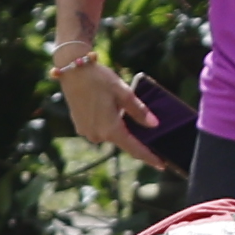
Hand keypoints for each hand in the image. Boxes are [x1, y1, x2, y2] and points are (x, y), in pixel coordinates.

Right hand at [55, 53, 160, 167]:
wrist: (73, 70)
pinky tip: (109, 110)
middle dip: (134, 139)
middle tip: (149, 137)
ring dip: (119, 129)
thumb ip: (139, 111)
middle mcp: (98, 136)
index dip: (150, 157)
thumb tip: (154, 125)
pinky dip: (107, 124)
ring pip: (110, 135)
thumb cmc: (99, 79)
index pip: (135, 149)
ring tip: (124, 114)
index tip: (162, 165)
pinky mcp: (80, 127)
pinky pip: (100, 129)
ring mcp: (87, 133)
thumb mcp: (124, 93)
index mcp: (111, 130)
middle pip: (123, 142)